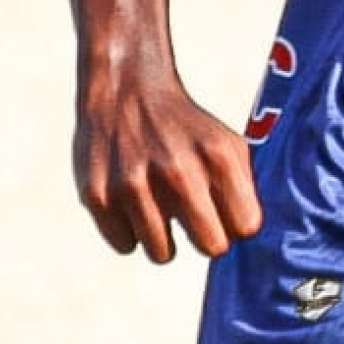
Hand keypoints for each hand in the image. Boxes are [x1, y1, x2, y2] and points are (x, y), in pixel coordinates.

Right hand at [75, 65, 263, 263]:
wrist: (125, 88)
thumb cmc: (185, 129)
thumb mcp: (227, 144)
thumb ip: (245, 190)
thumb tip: (245, 237)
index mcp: (218, 157)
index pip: (245, 228)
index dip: (235, 224)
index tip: (223, 212)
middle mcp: (178, 171)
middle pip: (212, 247)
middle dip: (206, 238)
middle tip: (193, 219)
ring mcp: (135, 185)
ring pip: (163, 254)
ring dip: (162, 237)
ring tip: (156, 203)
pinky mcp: (98, 196)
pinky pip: (126, 245)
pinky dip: (128, 229)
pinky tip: (129, 199)